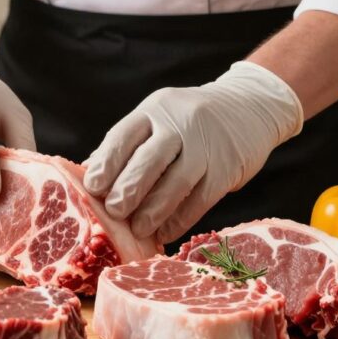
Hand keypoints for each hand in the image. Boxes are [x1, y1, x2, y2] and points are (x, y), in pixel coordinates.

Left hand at [82, 62, 302, 242]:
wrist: (249, 106)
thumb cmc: (189, 121)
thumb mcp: (158, 119)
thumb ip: (127, 145)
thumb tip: (88, 176)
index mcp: (154, 110)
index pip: (124, 136)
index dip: (106, 164)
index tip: (92, 188)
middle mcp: (179, 123)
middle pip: (149, 160)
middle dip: (128, 189)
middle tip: (114, 212)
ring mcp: (206, 146)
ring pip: (175, 182)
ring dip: (153, 210)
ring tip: (138, 229)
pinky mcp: (227, 168)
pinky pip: (200, 199)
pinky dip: (180, 219)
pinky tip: (165, 232)